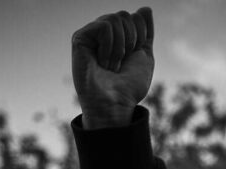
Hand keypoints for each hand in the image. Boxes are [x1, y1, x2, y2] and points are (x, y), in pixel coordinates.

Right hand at [72, 7, 153, 127]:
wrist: (115, 102)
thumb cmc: (129, 86)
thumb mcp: (144, 56)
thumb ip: (145, 32)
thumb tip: (145, 9)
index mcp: (119, 37)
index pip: (136, 17)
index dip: (140, 36)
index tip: (133, 56)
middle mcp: (103, 34)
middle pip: (125, 15)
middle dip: (131, 40)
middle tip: (121, 62)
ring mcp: (91, 35)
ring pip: (115, 18)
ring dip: (120, 46)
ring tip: (111, 65)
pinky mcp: (80, 38)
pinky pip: (104, 25)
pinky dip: (110, 45)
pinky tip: (102, 61)